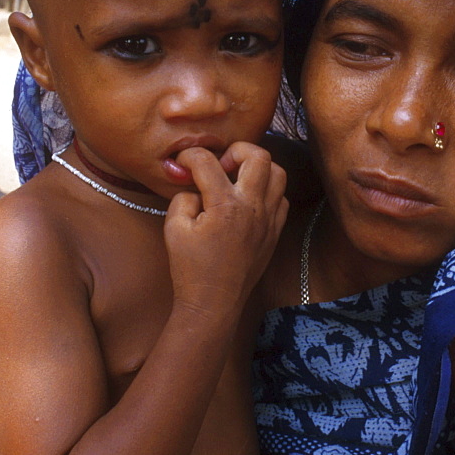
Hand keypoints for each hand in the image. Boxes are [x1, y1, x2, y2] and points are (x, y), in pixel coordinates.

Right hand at [164, 143, 287, 317]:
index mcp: (225, 206)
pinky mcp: (275, 232)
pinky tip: (247, 201)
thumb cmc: (190, 269)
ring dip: (256, 169)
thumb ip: (183, 196)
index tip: (183, 163)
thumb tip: (195, 183)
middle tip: (220, 167)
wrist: (214, 303)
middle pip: (258, 155)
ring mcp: (268, 220)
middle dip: (236, 151)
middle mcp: (253, 208)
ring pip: (278, 173)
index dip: (189, 156)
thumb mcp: (174, 228)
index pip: (208, 162)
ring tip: (236, 180)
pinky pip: (281, 198)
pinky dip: (267, 191)